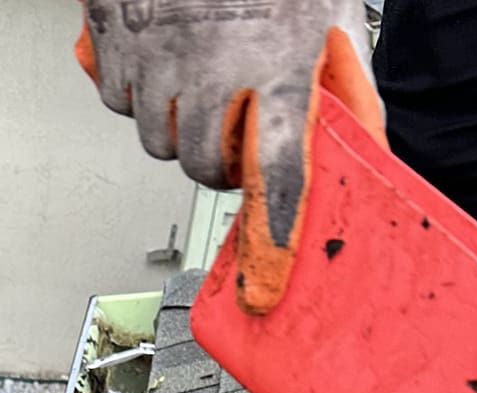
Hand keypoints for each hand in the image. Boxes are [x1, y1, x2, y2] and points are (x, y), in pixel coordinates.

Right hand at [75, 0, 383, 312]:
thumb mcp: (329, 7)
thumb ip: (345, 75)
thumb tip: (365, 139)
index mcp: (277, 62)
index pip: (281, 173)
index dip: (275, 235)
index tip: (267, 280)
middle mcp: (212, 66)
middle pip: (203, 169)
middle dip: (217, 162)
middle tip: (230, 135)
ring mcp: (156, 53)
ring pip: (156, 140)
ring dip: (176, 127)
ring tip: (195, 86)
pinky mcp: (111, 35)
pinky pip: (118, 99)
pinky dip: (135, 90)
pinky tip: (159, 57)